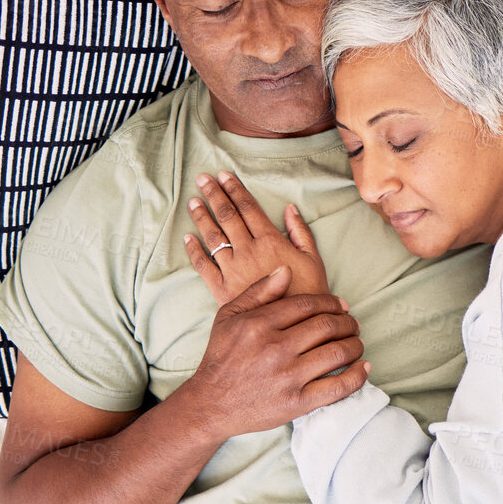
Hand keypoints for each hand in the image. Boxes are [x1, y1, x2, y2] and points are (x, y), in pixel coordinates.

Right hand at [181, 267, 369, 443]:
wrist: (211, 404)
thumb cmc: (221, 357)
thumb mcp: (229, 317)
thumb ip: (258, 292)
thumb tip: (287, 270)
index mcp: (260, 324)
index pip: (309, 305)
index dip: (332, 303)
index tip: (342, 306)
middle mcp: (276, 348)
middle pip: (328, 326)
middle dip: (347, 322)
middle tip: (352, 324)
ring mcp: (288, 376)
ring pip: (337, 352)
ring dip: (355, 345)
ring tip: (357, 343)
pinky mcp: (297, 403)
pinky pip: (338, 387)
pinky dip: (356, 376)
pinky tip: (363, 367)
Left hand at [183, 171, 329, 303]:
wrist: (295, 328)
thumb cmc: (309, 294)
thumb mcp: (314, 260)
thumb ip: (301, 233)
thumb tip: (290, 209)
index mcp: (270, 241)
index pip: (248, 208)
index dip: (235, 189)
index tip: (224, 175)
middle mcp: (248, 251)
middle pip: (227, 216)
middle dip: (214, 195)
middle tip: (202, 179)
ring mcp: (233, 270)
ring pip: (213, 237)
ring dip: (202, 217)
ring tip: (194, 202)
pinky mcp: (222, 289)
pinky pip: (204, 265)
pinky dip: (194, 250)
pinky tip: (188, 238)